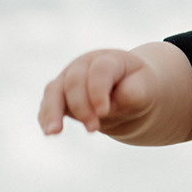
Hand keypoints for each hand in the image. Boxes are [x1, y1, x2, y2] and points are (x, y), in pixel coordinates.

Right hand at [38, 48, 158, 135]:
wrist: (129, 88)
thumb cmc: (138, 86)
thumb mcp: (145, 88)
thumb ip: (132, 94)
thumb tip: (110, 106)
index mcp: (109, 59)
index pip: (99, 71)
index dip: (98, 91)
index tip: (103, 112)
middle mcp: (84, 65)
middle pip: (74, 81)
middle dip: (81, 106)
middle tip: (93, 129)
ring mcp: (69, 78)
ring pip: (54, 91)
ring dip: (52, 112)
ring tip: (54, 132)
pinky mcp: (60, 94)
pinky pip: (48, 104)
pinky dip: (46, 118)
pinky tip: (50, 132)